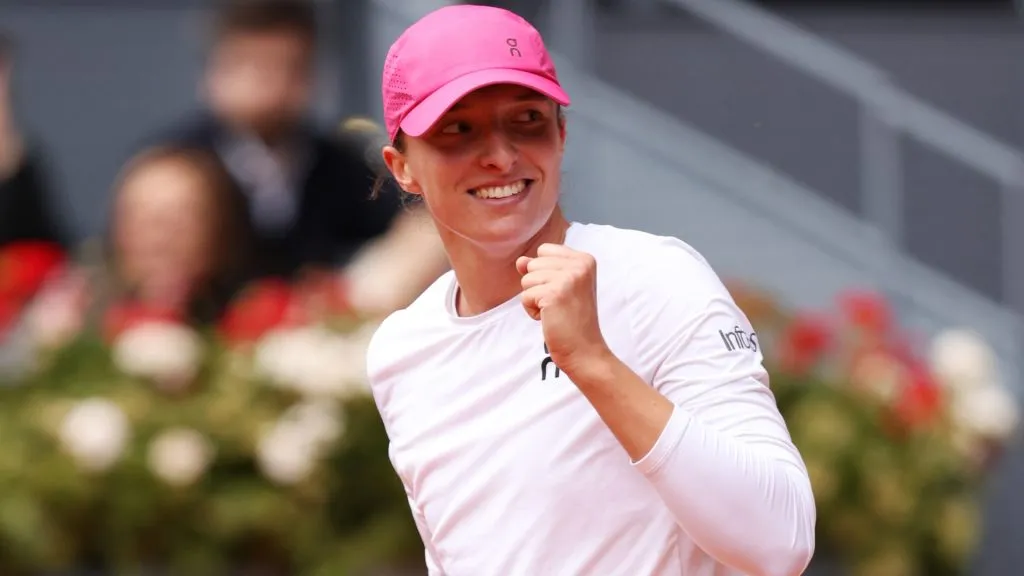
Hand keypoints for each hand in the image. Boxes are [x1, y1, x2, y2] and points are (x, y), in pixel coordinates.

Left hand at [516, 243, 610, 377]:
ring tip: (555, 311)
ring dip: (535, 299)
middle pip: (533, 263)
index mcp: (585, 259)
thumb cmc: (572, 320)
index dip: (545, 273)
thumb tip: (520, 261)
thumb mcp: (560, 287)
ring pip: (526, 279)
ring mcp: (568, 278)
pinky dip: (532, 311)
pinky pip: (525, 296)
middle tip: (559, 304)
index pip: (545, 250)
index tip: (563, 292)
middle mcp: (580, 264)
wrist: (584, 350)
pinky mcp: (554, 294)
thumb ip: (540, 269)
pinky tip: (550, 318)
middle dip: (538, 286)